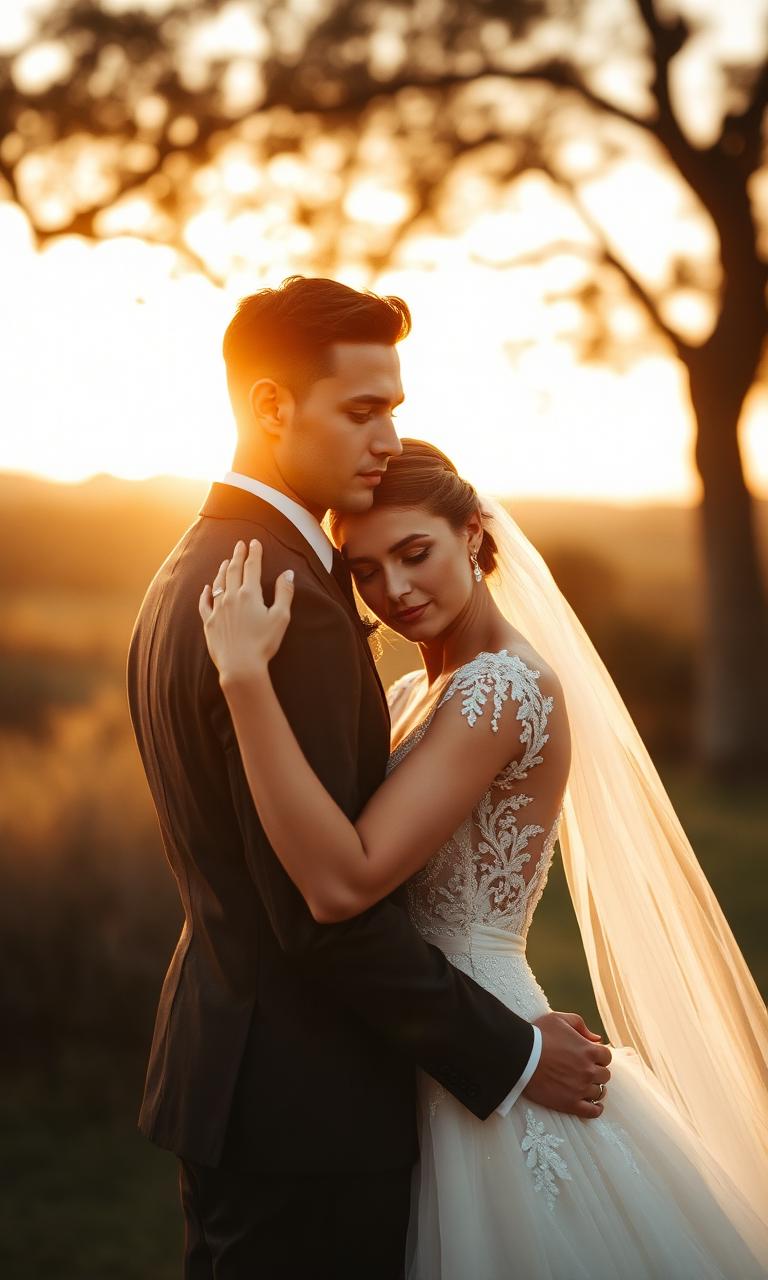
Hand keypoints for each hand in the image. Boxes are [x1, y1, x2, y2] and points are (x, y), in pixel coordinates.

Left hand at [199, 539, 294, 682]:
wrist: (240, 666)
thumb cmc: (263, 643)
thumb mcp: (281, 618)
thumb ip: (284, 593)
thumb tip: (288, 573)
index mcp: (250, 594)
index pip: (252, 567)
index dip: (254, 553)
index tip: (254, 542)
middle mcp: (231, 597)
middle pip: (234, 570)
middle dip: (238, 555)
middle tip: (239, 545)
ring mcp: (218, 609)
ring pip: (218, 583)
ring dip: (222, 570)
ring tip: (225, 561)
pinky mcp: (209, 622)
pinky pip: (205, 603)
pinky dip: (205, 593)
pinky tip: (207, 587)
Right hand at [523, 1011, 611, 1118]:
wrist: (520, 1056)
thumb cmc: (538, 1035)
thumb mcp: (559, 1019)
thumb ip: (581, 1025)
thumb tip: (597, 1038)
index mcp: (589, 1050)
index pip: (606, 1057)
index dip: (598, 1056)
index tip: (589, 1057)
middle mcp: (588, 1070)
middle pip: (604, 1075)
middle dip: (596, 1071)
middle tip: (584, 1070)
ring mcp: (580, 1089)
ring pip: (599, 1092)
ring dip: (594, 1088)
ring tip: (586, 1085)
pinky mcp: (570, 1103)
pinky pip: (592, 1112)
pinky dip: (597, 1109)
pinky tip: (595, 1105)